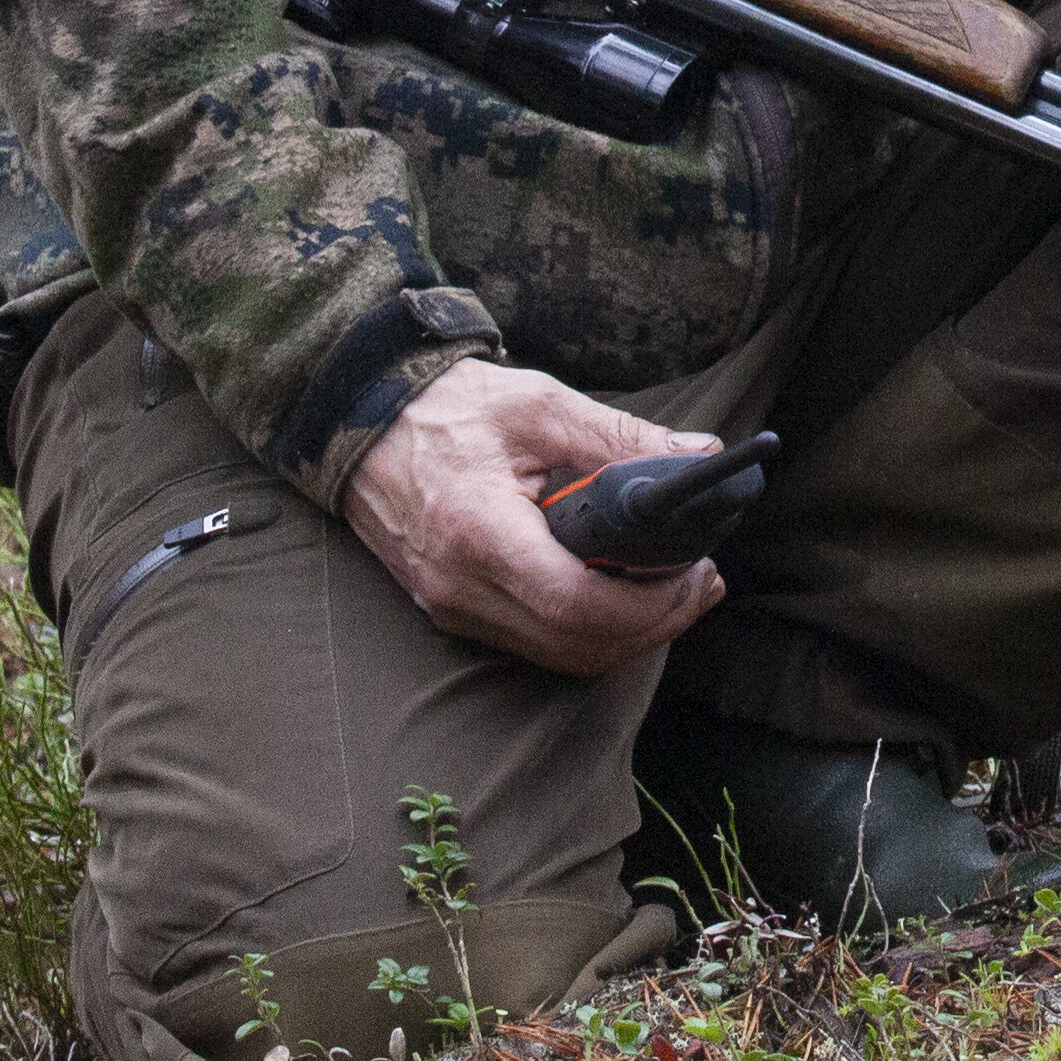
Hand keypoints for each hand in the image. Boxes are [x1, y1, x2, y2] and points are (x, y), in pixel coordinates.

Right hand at [344, 359, 730, 676]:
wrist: (360, 419)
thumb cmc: (449, 405)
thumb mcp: (540, 404)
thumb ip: (621, 437)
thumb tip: (700, 458)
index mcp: (479, 531)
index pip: (577, 605)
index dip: (650, 604)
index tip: (695, 572)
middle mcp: (459, 586)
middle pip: (576, 646)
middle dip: (653, 626)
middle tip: (700, 584)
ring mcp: (450, 607)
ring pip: (557, 656)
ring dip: (625, 636)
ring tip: (673, 589)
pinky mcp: (449, 611)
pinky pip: (532, 643)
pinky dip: (585, 632)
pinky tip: (618, 593)